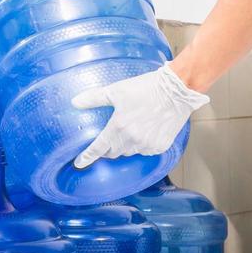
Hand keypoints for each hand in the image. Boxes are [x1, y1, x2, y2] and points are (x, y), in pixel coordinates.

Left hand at [70, 62, 207, 168]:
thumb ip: (94, 98)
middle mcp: (132, 140)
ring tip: (129, 130)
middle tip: (109, 136)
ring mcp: (147, 145)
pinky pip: (145, 151)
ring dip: (125, 145)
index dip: (87, 157)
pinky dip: (141, 145)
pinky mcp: (160, 146)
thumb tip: (75, 102)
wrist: (176, 90)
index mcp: (118, 127)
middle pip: (113, 152)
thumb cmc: (146, 88)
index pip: (98, 148)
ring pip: (129, 152)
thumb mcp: (116, 91)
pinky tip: (145, 131)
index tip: (79, 163)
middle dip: (108, 147)